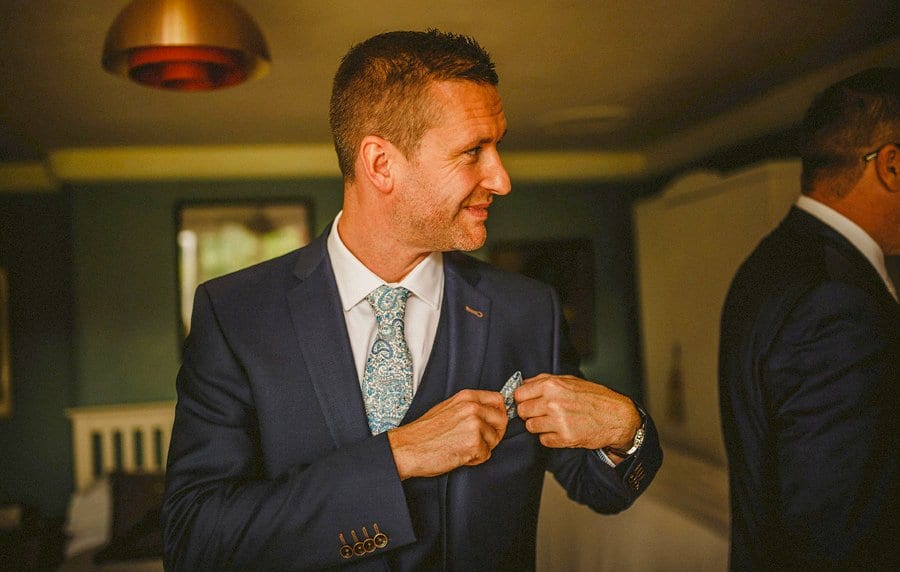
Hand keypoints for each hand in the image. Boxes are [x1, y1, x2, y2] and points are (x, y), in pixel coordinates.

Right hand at [387, 389, 507, 479]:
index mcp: (466, 397)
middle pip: (501, 420)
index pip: (498, 399)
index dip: (498, 413)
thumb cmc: (424, 431)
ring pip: (494, 439)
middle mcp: (472, 408)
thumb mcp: (448, 408)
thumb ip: (469, 407)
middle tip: (478, 441)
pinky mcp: (474, 444)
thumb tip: (489, 412)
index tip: (492, 423)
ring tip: (462, 447)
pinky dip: (475, 459)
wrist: (408, 448)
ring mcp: (474, 425)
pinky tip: (459, 455)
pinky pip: (486, 455)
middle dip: (494, 433)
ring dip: (482, 448)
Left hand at [514, 374, 640, 454]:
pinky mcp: (564, 438)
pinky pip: (543, 440)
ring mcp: (558, 421)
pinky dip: (549, 438)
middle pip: (522, 411)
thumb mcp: (570, 380)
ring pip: (530, 427)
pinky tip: (560, 430)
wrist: (617, 417)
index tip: (527, 402)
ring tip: (552, 422)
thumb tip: (523, 384)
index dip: (522, 399)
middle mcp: (552, 402)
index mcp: (552, 385)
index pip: (519, 394)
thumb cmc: (595, 397)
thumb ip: (544, 380)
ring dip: (539, 426)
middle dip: (529, 413)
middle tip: (541, 413)